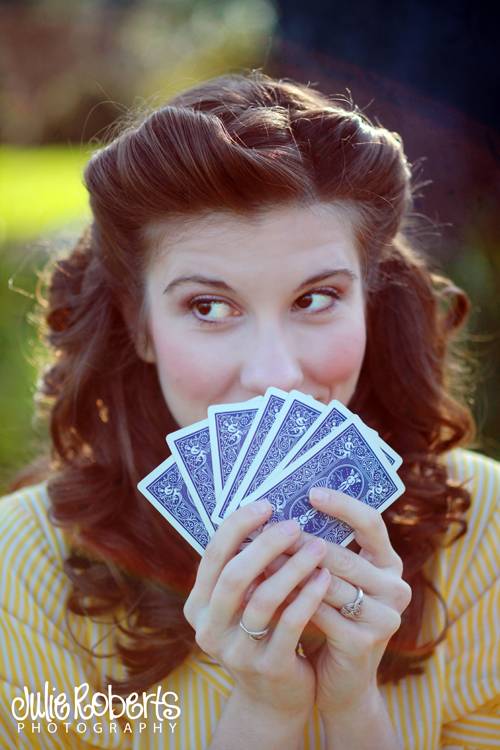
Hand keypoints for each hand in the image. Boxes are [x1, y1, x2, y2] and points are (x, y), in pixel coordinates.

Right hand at [182, 499, 331, 716]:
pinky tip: (325, 577)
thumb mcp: (243, 603)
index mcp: (198, 605)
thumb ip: (247, 568)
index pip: (213, 555)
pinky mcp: (267, 668)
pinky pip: (290, 624)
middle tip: (294, 524)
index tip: (266, 504)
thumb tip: (270, 513)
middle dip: (266, 544)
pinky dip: (308, 596)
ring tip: (318, 546)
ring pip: (264, 599)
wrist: (274, 699)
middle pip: (234, 575)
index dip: (239, 526)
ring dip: (293, 567)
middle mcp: (209, 629)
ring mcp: (236, 652)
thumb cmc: (262, 634)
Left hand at [268, 488, 411, 714]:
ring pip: (328, 584)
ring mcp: (384, 617)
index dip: (343, 506)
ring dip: (289, 570)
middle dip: (300, 543)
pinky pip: (320, 613)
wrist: (341, 681)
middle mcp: (395, 587)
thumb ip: (320, 550)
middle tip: (266, 529)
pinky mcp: (365, 643)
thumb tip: (280, 512)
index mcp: (389, 563)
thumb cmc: (331, 618)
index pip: (372, 524)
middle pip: (342, 556)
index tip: (311, 492)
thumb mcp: (332, 580)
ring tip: (258, 558)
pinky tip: (264, 592)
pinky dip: (290, 601)